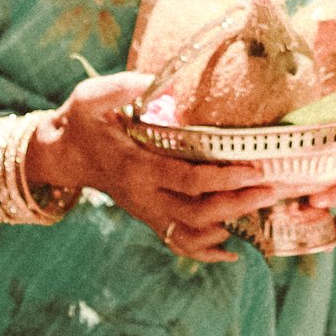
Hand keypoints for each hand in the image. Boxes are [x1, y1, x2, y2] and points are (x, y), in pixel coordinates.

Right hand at [30, 70, 283, 266]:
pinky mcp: (149, 217)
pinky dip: (207, 251)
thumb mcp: (95, 95)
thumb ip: (128, 88)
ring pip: (192, 233)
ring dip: (229, 225)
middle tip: (272, 189)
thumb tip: (163, 83)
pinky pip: (179, 243)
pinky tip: (234, 250)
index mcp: (135, 166)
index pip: (186, 178)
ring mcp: (146, 211)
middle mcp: (142, 196)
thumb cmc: (82, 119)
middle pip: (197, 213)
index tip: (254, 168)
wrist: (63, 154)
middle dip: (237, 204)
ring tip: (262, 210)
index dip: (223, 177)